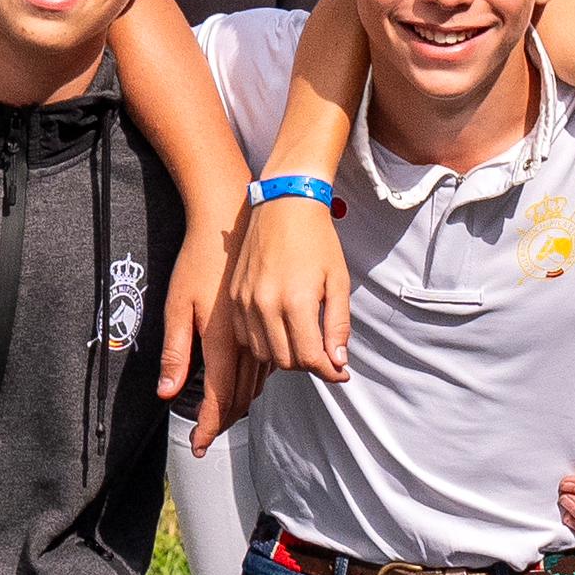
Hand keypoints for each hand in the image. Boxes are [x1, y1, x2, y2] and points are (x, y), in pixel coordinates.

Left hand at [160, 211, 242, 448]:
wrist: (233, 220)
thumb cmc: (200, 259)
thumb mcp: (177, 305)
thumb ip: (175, 352)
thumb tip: (167, 392)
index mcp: (222, 341)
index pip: (218, 399)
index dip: (209, 426)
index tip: (199, 446)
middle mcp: (247, 341)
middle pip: (241, 396)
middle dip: (224, 420)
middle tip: (209, 437)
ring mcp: (261, 329)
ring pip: (257, 381)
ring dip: (242, 403)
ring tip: (226, 418)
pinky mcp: (268, 318)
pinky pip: (265, 362)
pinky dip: (255, 380)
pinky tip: (249, 382)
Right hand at [230, 188, 351, 385]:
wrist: (285, 203)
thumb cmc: (316, 238)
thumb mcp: (338, 281)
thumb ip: (338, 325)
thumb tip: (338, 362)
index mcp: (296, 301)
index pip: (309, 358)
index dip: (328, 371)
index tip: (339, 371)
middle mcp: (265, 304)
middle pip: (286, 361)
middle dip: (308, 363)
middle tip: (323, 352)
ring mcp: (246, 301)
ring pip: (263, 354)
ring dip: (284, 355)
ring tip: (301, 339)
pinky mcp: (235, 297)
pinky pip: (246, 337)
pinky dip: (263, 342)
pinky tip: (278, 329)